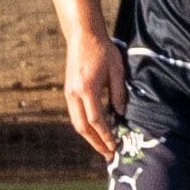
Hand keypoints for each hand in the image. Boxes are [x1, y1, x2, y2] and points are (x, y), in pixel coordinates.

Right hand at [60, 21, 126, 152]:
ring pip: (76, 123)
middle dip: (95, 143)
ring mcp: (68, 93)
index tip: (115, 145)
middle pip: (82, 127)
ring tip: (102, 147)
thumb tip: (121, 115)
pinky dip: (84, 127)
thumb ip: (118, 93)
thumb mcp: (117, 70)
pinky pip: (75, 115)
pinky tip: (95, 132)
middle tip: (108, 154)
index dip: (105, 135)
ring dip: (89, 137)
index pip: (96, 120)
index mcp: (87, 88)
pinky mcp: (68, 91)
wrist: (83, 36)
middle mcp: (74, 93)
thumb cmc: (103, 50)